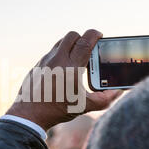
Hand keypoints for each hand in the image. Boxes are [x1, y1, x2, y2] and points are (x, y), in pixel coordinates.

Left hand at [6, 29, 122, 130]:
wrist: (29, 115)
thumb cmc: (57, 110)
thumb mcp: (84, 106)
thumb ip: (104, 99)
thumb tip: (118, 91)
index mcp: (71, 67)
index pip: (85, 41)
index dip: (95, 34)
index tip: (100, 35)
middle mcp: (57, 60)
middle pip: (72, 35)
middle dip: (83, 38)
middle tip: (89, 47)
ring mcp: (45, 61)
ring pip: (60, 42)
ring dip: (71, 45)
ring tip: (76, 57)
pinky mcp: (37, 65)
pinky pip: (51, 52)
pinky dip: (60, 55)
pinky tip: (63, 68)